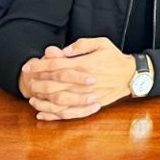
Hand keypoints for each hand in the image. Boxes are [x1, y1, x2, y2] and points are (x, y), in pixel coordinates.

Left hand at [18, 38, 134, 120]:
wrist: (131, 75)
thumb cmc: (114, 58)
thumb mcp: (101, 43)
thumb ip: (80, 46)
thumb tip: (61, 51)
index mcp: (85, 64)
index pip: (56, 65)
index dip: (39, 66)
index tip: (27, 66)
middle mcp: (83, 82)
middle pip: (53, 84)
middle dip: (37, 83)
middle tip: (27, 81)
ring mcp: (86, 96)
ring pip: (58, 101)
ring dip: (42, 100)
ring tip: (32, 97)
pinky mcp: (89, 106)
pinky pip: (68, 114)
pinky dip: (53, 115)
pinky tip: (42, 114)